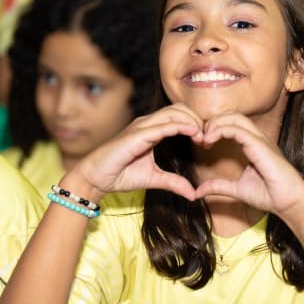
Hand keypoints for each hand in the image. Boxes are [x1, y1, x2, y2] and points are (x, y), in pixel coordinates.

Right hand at [71, 105, 201, 199]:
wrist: (96, 177)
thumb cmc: (119, 174)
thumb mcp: (153, 179)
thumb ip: (173, 182)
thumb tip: (193, 194)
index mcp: (151, 129)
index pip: (179, 115)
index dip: (196, 124)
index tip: (207, 140)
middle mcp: (147, 123)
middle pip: (180, 109)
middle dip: (198, 120)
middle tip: (208, 138)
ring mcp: (142, 126)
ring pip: (174, 113)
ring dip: (192, 122)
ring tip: (203, 137)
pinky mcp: (137, 134)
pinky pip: (163, 125)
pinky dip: (180, 127)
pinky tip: (193, 134)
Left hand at [192, 113, 303, 220]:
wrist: (288, 203)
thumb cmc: (270, 195)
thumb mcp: (237, 189)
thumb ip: (219, 186)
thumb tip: (199, 191)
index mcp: (254, 144)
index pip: (232, 124)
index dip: (215, 128)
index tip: (203, 143)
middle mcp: (258, 138)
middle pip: (232, 115)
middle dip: (213, 122)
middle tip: (201, 138)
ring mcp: (260, 139)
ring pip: (234, 117)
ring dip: (215, 124)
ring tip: (204, 139)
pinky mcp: (260, 145)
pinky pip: (237, 129)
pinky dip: (220, 131)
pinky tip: (209, 141)